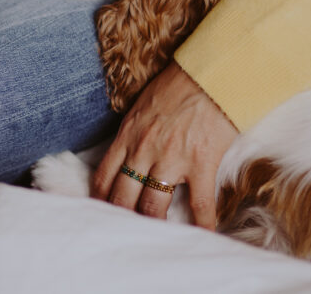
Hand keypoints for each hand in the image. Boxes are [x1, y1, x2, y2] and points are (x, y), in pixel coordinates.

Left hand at [90, 62, 237, 228]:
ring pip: (153, 205)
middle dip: (123, 218)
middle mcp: (143, 150)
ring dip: (154, 223)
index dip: (101, 199)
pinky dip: (201, 224)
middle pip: (124, 197)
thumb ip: (133, 134)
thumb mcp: (141, 108)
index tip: (102, 213)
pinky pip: (199, 205)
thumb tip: (129, 157)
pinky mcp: (200, 164)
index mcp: (127, 136)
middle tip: (126, 233)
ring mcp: (171, 159)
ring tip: (157, 237)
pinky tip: (203, 236)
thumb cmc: (177, 87)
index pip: (104, 176)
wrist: (209, 74)